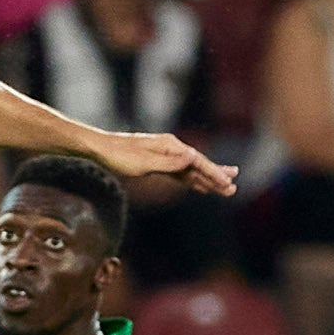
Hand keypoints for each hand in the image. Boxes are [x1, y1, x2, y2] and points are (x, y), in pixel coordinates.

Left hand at [97, 131, 236, 196]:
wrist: (100, 148)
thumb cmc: (119, 155)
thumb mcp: (144, 162)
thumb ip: (169, 163)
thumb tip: (192, 157)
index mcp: (170, 146)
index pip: (197, 161)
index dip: (214, 173)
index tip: (227, 183)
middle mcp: (170, 148)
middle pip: (198, 164)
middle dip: (216, 176)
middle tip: (233, 187)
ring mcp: (165, 155)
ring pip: (191, 170)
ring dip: (207, 179)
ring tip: (224, 188)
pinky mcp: (158, 163)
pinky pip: (180, 173)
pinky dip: (192, 180)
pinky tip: (200, 186)